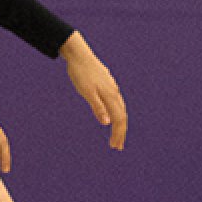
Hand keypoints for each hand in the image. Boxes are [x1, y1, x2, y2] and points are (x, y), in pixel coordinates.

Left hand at [61, 35, 128, 149]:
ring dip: (119, 124)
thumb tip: (107, 123)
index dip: (118, 134)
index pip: (119, 119)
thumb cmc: (81, 74)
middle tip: (117, 146)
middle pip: (122, 116)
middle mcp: (114, 93)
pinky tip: (111, 115)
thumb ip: (97, 107)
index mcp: (110, 96)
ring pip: (120, 109)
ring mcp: (112, 88)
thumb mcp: (87, 92)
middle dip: (120, 132)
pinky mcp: (108, 85)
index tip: (115, 146)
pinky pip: (117, 103)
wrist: (79, 55)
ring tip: (115, 134)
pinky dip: (116, 113)